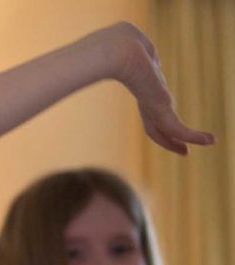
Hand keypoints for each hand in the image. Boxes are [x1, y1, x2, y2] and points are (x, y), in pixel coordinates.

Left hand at [104, 22, 213, 154]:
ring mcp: (153, 107)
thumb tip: (150, 57)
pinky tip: (211, 140)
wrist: (121, 51)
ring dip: (189, 138)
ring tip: (207, 143)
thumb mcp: (140, 53)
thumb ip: (147, 58)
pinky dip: (195, 136)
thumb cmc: (126, 45)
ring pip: (171, 130)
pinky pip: (180, 129)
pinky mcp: (161, 110)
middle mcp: (147, 102)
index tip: (170, 132)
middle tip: (185, 151)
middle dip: (170, 140)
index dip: (159, 125)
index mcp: (142, 91)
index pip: (150, 114)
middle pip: (156, 128)